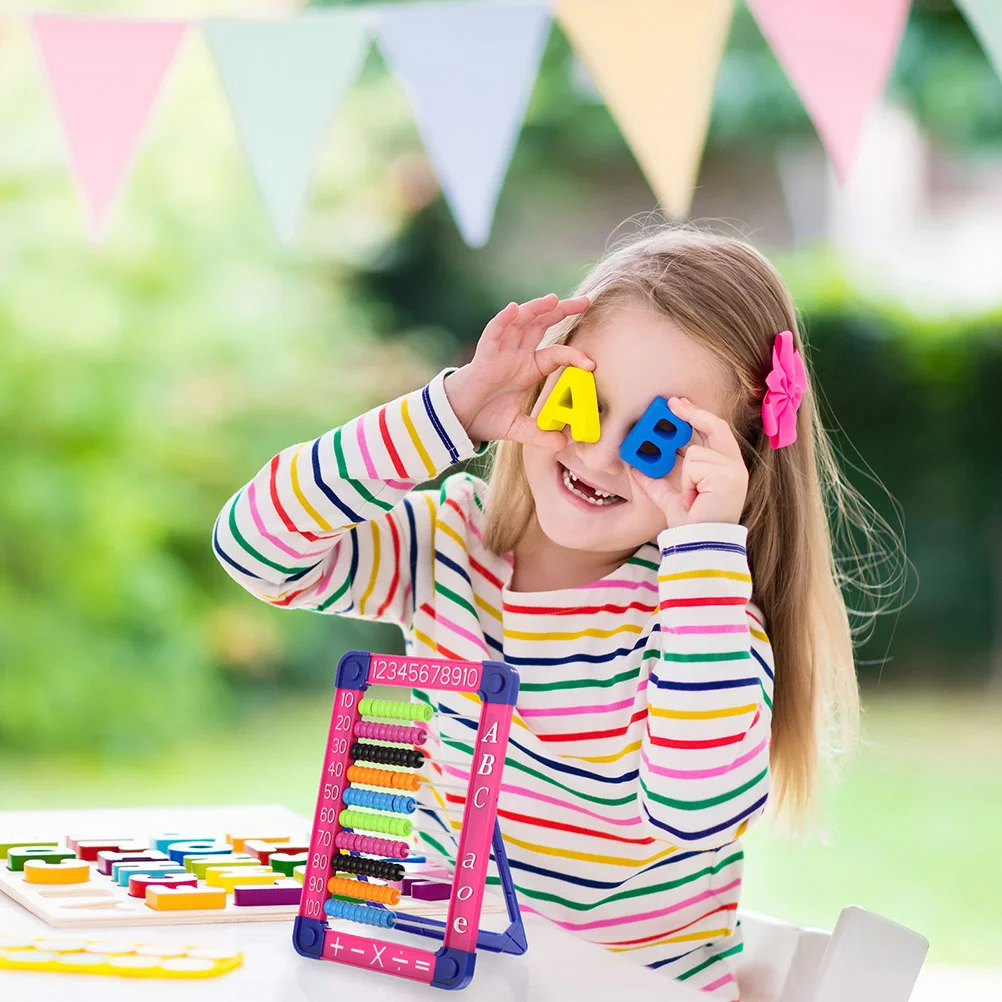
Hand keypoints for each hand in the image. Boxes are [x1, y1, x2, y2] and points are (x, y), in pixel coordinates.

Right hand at [444, 294, 592, 447]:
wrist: (457, 421)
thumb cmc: (485, 418)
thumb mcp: (518, 428)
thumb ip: (540, 434)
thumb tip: (562, 444)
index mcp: (528, 368)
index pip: (557, 353)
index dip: (574, 356)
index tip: (592, 364)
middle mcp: (517, 355)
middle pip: (542, 324)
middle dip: (562, 310)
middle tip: (585, 302)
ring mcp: (500, 353)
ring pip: (520, 322)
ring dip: (536, 309)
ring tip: (554, 300)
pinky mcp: (483, 358)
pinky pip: (493, 334)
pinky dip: (502, 320)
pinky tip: (513, 309)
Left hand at [628, 396, 748, 526]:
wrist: (700, 545)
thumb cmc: (691, 527)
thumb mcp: (670, 499)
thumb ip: (656, 482)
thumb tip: (635, 467)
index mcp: (727, 470)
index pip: (716, 432)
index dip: (698, 415)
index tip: (678, 405)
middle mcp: (736, 468)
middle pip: (714, 427)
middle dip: (691, 412)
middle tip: (671, 402)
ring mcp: (734, 471)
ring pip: (694, 453)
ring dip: (686, 476)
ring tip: (692, 498)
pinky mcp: (728, 475)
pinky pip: (694, 465)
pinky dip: (688, 482)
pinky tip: (696, 499)